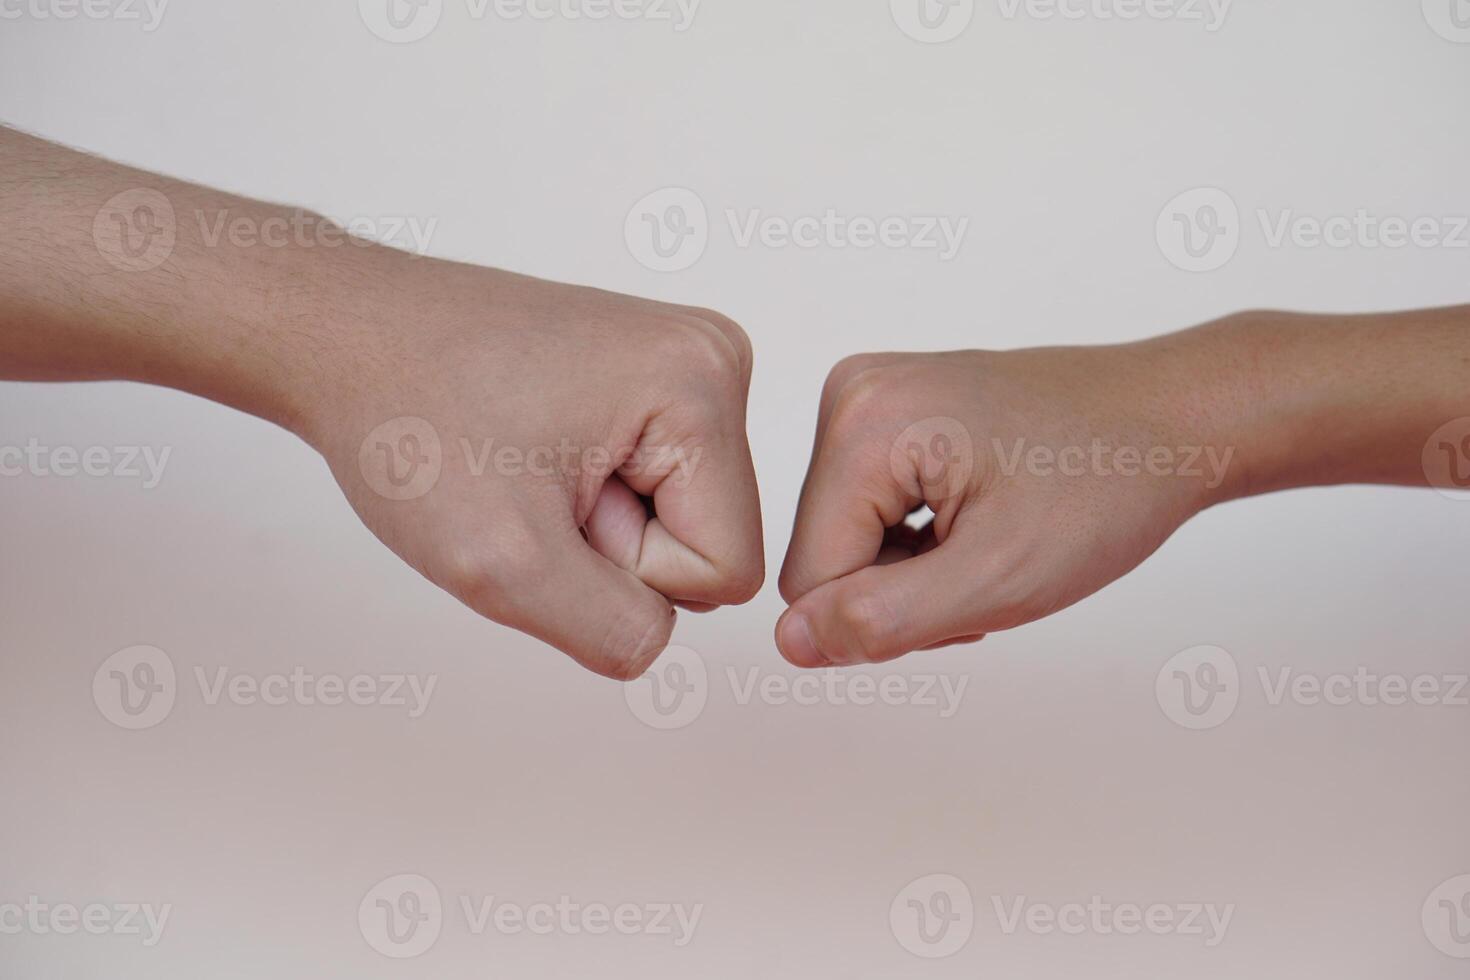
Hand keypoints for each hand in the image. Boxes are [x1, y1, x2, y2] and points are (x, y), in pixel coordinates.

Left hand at [293, 254, 763, 679]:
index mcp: (702, 384)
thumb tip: (665, 635)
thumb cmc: (408, 424)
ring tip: (523, 468)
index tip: (546, 506)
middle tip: (526, 488)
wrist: (344, 336)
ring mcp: (683, 359)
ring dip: (595, 526)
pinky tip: (530, 453)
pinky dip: (588, 496)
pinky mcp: (650, 372)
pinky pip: (652, 488)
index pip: (724, 570)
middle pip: (711, 543)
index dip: (625, 572)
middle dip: (612, 548)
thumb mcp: (507, 564)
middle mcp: (714, 358)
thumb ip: (616, 631)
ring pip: (679, 521)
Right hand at [775, 340, 1232, 666]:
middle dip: (903, 589)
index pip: (809, 580)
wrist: (1175, 418)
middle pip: (826, 555)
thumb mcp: (996, 580)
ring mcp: (874, 393)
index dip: (888, 614)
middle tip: (991, 567)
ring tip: (996, 541)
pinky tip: (987, 517)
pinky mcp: (897, 404)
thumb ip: (882, 620)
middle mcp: (852, 394)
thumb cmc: (1104, 489)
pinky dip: (926, 535)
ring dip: (918, 568)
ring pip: (850, 537)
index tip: (970, 589)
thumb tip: (788, 642)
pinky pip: (872, 505)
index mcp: (862, 427)